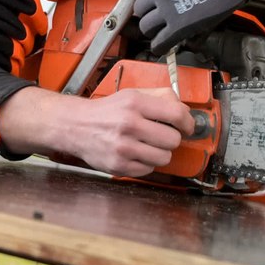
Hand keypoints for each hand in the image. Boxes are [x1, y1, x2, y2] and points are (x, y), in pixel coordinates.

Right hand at [70, 88, 195, 176]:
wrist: (76, 126)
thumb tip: (185, 110)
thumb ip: (160, 97)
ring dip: (160, 152)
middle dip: (172, 138)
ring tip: (148, 145)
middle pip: (173, 140)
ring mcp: (124, 148)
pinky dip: (146, 163)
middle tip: (162, 135)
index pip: (176, 114)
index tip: (188, 126)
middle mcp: (129, 125)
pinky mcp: (119, 166)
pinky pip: (149, 170)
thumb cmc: (106, 111)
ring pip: (164, 158)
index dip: (188, 122)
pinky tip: (136, 153)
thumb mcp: (132, 94)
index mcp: (135, 103)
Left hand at [132, 0, 264, 54]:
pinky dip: (159, 46)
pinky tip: (163, 45)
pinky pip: (159, 43)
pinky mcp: (179, 27)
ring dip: (152, 29)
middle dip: (147, 12)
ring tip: (162, 30)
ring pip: (146, 27)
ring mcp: (166, 11)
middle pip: (139, 9)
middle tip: (159, 14)